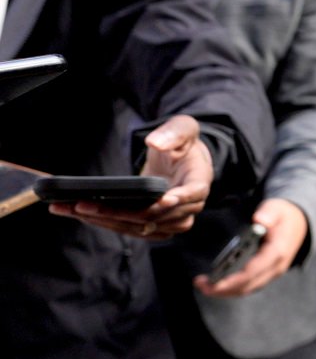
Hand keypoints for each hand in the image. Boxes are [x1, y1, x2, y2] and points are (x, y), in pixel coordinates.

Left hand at [50, 115, 211, 239]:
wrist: (181, 161)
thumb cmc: (183, 144)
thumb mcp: (184, 128)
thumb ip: (174, 132)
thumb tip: (156, 143)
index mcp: (198, 183)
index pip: (189, 196)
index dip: (172, 201)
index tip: (159, 200)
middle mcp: (188, 207)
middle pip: (154, 218)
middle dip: (117, 213)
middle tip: (83, 205)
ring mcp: (172, 220)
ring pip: (139, 228)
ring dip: (105, 221)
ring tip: (73, 210)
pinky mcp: (155, 227)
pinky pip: (131, 230)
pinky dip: (107, 224)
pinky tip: (82, 215)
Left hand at [195, 197, 308, 297]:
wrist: (299, 222)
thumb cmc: (283, 214)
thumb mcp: (276, 208)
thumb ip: (268, 213)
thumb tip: (259, 220)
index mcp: (277, 252)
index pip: (252, 272)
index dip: (232, 281)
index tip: (212, 283)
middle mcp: (276, 267)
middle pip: (248, 286)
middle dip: (223, 289)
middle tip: (199, 284)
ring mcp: (272, 272)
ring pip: (247, 289)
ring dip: (225, 291)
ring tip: (204, 285)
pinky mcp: (267, 273)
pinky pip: (249, 285)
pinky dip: (232, 287)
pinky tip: (218, 284)